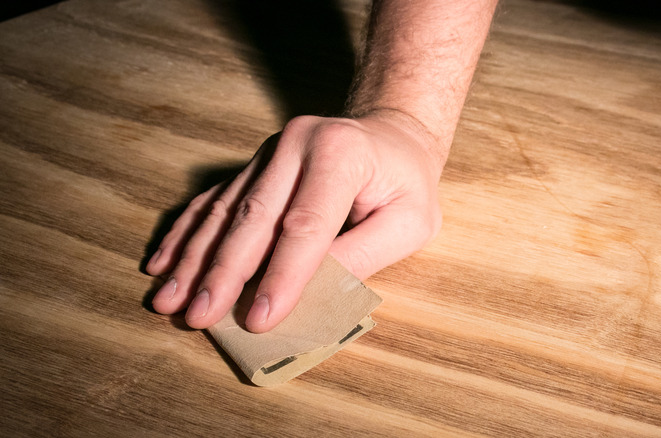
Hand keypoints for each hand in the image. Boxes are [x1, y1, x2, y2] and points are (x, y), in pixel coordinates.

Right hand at [146, 110, 443, 331]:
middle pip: (253, 216)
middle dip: (223, 272)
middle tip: (198, 316)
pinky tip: (163, 263)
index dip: (282, 275)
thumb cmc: (406, 183)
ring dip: (194, 258)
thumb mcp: (411, 221)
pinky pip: (214, 200)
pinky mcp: (255, 164)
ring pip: (224, 210)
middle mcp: (297, 144)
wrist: (391, 132)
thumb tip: (312, 294)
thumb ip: (363, 254)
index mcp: (340, 153)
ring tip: (167, 298)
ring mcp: (270, 151)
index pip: (306, 224)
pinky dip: (188, 234)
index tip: (259, 319)